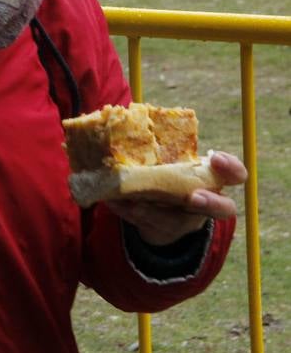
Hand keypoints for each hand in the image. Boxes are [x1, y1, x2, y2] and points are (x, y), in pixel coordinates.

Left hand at [106, 151, 247, 245]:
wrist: (155, 206)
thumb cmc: (165, 170)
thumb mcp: (167, 157)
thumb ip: (158, 144)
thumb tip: (128, 120)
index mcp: (212, 179)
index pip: (235, 174)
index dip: (231, 167)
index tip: (215, 158)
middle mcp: (207, 202)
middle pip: (223, 209)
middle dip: (209, 203)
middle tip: (192, 197)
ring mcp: (188, 221)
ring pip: (179, 222)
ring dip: (157, 212)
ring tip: (137, 204)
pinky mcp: (166, 232)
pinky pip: (151, 227)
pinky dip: (131, 214)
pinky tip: (117, 203)